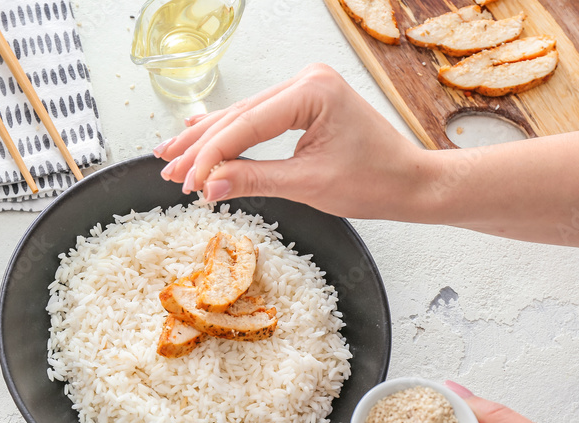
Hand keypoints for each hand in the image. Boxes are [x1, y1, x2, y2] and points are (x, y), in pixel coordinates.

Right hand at [152, 64, 435, 219]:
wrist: (410, 182)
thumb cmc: (375, 181)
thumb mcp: (309, 184)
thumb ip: (256, 180)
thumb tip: (210, 186)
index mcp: (313, 91)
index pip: (245, 125)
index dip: (210, 156)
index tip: (187, 183)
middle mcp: (307, 80)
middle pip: (238, 115)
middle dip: (200, 147)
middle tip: (167, 170)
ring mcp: (306, 88)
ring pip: (243, 115)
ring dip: (208, 140)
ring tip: (172, 157)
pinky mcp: (305, 102)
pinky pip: (258, 117)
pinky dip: (230, 132)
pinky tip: (199, 130)